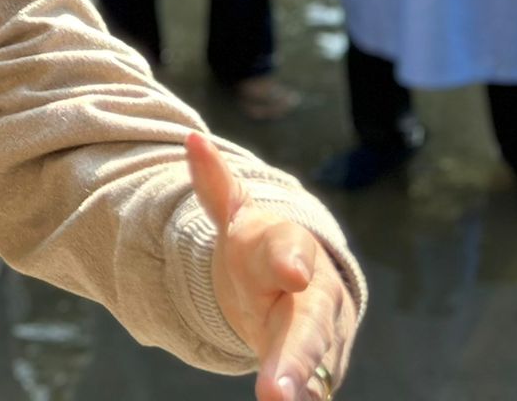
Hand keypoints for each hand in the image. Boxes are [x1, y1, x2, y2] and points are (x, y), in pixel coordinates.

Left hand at [188, 134, 355, 399]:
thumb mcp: (237, 216)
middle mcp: (316, 296)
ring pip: (317, 366)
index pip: (290, 251)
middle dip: (296, 358)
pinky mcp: (323, 368)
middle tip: (277, 392)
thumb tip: (191, 140)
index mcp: (289, 251)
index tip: (289, 271)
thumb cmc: (263, 247)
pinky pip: (316, 387)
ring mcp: (325, 337)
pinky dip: (308, 396)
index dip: (289, 260)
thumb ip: (216, 184)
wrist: (299, 281)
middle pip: (309, 327)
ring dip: (303, 389)